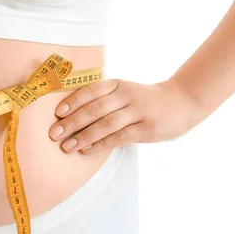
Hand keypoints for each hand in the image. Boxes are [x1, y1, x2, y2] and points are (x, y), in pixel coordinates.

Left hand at [48, 78, 202, 153]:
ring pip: (106, 124)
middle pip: (95, 109)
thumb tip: (70, 115)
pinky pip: (119, 137)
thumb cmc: (145, 100)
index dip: (73, 101)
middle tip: (54, 134)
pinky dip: (101, 144)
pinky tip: (87, 149)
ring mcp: (138, 112)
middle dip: (72, 122)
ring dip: (83, 136)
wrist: (180, 103)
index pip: (92, 90)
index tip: (57, 113)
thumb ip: (104, 99)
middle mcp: (127, 95)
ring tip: (67, 146)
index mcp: (118, 84)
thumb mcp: (126, 92)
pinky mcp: (146, 129)